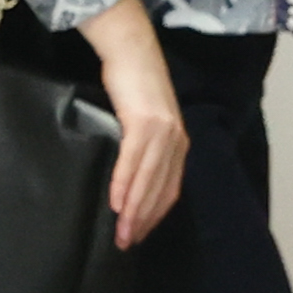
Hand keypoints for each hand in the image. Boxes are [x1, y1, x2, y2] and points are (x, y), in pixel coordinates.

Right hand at [80, 0, 188, 250]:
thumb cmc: (132, 84)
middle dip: (143, 221)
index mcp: (178, 143)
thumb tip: (128, 174)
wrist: (131, 49)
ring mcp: (162, 132)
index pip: (169, 189)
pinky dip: (124, 184)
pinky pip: (133, 161)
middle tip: (125, 243)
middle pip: (160, 190)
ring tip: (119, 232)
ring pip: (148, 181)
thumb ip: (143, 145)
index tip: (139, 235)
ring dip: (133, 211)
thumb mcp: (144, 119)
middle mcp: (175, 141)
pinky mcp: (144, 122)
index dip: (155, 216)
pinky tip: (115, 203)